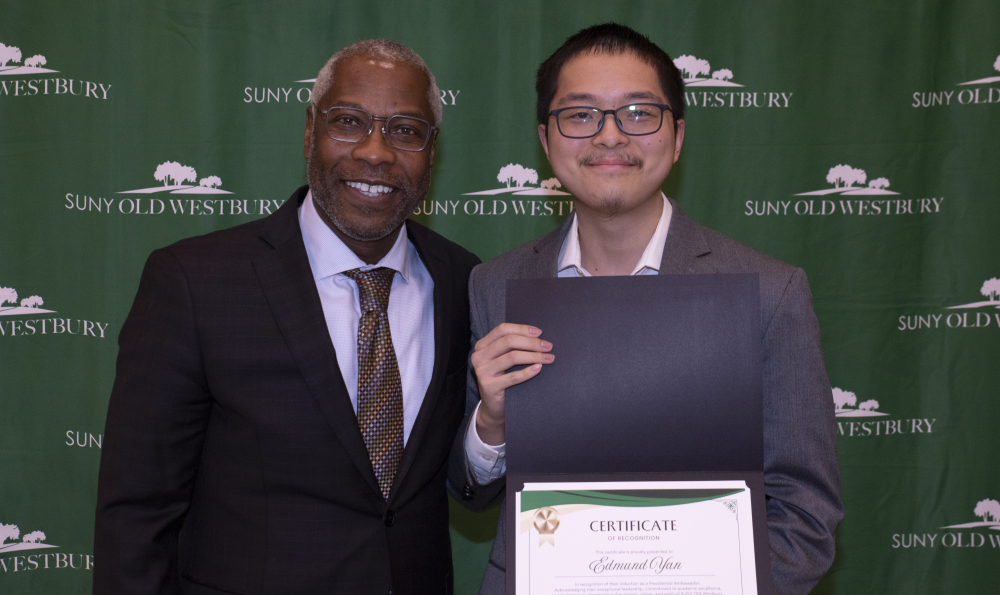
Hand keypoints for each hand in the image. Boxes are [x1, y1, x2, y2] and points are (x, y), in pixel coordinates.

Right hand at [471, 323, 553, 445]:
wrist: (494, 407)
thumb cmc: (503, 379)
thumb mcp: (503, 359)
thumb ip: (513, 347)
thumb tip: (539, 336)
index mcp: (482, 346)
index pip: (502, 330)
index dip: (522, 329)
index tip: (540, 333)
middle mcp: (479, 356)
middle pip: (508, 342)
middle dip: (531, 343)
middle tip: (548, 347)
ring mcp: (482, 372)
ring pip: (512, 357)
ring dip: (534, 356)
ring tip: (549, 358)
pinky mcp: (488, 386)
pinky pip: (512, 377)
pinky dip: (528, 372)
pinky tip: (539, 368)